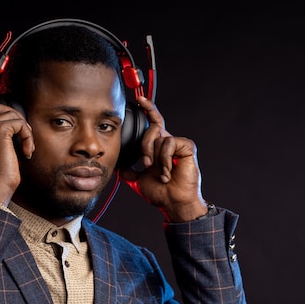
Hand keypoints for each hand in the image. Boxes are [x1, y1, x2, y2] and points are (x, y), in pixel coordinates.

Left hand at [119, 96, 208, 221]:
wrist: (173, 203)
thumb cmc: (160, 193)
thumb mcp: (138, 180)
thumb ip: (128, 170)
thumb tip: (117, 166)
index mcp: (159, 148)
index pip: (153, 124)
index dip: (148, 110)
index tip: (139, 100)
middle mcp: (168, 142)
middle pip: (152, 128)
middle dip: (144, 146)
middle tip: (146, 164)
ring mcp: (178, 143)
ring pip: (158, 137)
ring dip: (154, 157)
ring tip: (159, 172)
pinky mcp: (187, 146)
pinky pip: (168, 143)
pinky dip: (164, 158)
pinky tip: (167, 172)